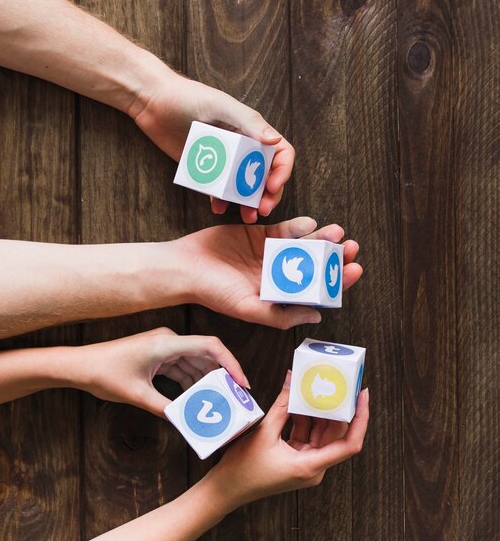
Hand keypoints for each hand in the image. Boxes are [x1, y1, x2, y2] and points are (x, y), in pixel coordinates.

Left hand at [58, 327, 246, 416]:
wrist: (80, 365)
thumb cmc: (104, 374)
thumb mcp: (138, 395)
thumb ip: (165, 409)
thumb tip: (188, 422)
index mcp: (166, 343)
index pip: (210, 347)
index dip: (231, 363)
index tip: (241, 384)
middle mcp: (168, 340)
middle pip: (206, 355)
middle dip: (222, 376)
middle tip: (234, 398)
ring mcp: (163, 346)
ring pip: (195, 363)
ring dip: (206, 381)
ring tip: (218, 402)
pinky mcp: (158, 355)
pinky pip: (182, 367)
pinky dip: (191, 382)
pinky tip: (196, 399)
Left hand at [131, 73, 293, 222]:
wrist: (154, 103)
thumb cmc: (188, 97)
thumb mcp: (220, 106)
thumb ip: (249, 123)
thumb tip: (274, 141)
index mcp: (252, 130)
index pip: (280, 153)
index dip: (282, 171)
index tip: (271, 187)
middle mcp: (243, 147)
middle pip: (266, 175)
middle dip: (268, 195)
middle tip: (262, 209)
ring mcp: (225, 161)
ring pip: (245, 187)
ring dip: (249, 203)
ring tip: (247, 217)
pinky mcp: (207, 171)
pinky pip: (219, 190)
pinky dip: (222, 201)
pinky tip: (218, 208)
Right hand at [174, 216, 362, 328]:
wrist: (186, 267)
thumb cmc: (214, 293)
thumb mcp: (248, 309)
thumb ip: (281, 316)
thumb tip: (318, 316)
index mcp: (279, 296)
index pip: (316, 290)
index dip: (337, 281)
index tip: (354, 270)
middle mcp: (278, 276)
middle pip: (315, 266)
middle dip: (335, 257)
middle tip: (351, 247)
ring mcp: (270, 254)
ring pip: (304, 245)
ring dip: (322, 238)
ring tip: (337, 232)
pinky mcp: (259, 234)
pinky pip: (285, 229)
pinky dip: (299, 226)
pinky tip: (310, 223)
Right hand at [206, 372, 369, 511]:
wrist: (226, 489)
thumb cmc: (242, 469)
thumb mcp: (263, 432)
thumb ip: (281, 405)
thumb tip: (292, 379)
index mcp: (310, 466)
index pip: (349, 443)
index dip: (360, 419)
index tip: (361, 397)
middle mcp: (313, 468)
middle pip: (336, 435)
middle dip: (338, 409)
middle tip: (338, 384)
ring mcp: (305, 465)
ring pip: (321, 434)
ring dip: (319, 412)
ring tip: (317, 388)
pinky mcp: (296, 460)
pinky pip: (307, 437)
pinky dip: (305, 419)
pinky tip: (299, 402)